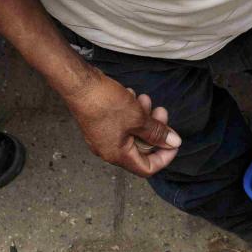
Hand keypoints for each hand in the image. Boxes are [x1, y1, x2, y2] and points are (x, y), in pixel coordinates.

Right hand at [64, 74, 180, 177]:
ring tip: (145, 99)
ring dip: (143, 117)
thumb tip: (173, 142)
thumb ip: (157, 133)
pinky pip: (121, 124)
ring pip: (132, 132)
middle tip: (161, 112)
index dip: (164, 156)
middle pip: (141, 148)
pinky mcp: (99, 124)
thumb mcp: (138, 118)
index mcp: (118, 155)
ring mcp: (102, 137)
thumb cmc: (105, 103)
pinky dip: (130, 112)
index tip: (173, 141)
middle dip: (154, 130)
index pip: (147, 168)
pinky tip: (131, 96)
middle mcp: (108, 150)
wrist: (78, 83)